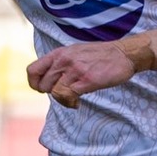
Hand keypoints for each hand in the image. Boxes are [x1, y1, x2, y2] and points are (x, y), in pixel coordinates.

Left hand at [27, 37, 153, 107]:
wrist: (124, 54)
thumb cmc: (99, 55)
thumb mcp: (74, 52)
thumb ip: (59, 63)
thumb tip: (47, 79)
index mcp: (59, 53)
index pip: (32, 70)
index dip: (34, 83)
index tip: (44, 89)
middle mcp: (64, 60)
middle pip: (43, 85)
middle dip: (51, 93)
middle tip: (64, 93)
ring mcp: (75, 70)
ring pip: (54, 93)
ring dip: (62, 100)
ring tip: (72, 99)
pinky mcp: (87, 80)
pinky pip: (68, 96)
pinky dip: (70, 103)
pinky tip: (77, 103)